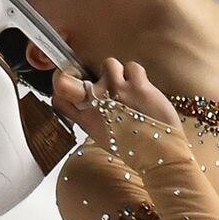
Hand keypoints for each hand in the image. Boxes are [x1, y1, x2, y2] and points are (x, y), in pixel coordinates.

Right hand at [53, 58, 184, 143]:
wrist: (160, 156)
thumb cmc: (133, 149)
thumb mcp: (102, 137)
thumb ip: (91, 118)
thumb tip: (89, 101)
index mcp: (86, 119)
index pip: (58, 94)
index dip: (61, 84)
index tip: (70, 80)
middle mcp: (97, 103)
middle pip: (81, 75)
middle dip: (87, 75)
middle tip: (106, 84)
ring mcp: (117, 91)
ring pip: (109, 63)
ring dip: (118, 72)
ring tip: (127, 87)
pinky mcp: (139, 86)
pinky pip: (132, 66)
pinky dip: (138, 74)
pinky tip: (142, 88)